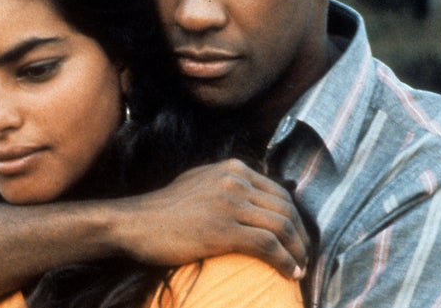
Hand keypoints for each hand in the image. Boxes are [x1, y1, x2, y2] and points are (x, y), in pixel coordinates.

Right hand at [113, 159, 308, 278]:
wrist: (135, 223)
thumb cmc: (165, 209)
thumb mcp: (200, 181)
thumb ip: (227, 182)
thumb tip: (252, 192)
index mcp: (232, 168)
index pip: (278, 192)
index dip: (294, 217)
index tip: (298, 236)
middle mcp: (234, 180)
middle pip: (285, 208)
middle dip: (301, 234)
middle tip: (305, 254)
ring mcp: (229, 204)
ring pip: (281, 227)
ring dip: (297, 250)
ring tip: (300, 266)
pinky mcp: (223, 230)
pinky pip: (268, 245)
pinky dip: (285, 260)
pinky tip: (290, 272)